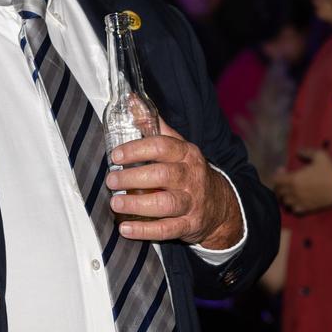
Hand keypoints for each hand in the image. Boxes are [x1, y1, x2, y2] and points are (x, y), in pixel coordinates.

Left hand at [106, 117, 241, 248]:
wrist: (219, 205)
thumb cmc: (189, 171)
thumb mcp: (177, 145)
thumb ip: (153, 125)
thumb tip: (131, 100)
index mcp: (186, 154)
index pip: (162, 146)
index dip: (137, 150)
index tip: (116, 156)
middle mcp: (190, 176)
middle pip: (163, 175)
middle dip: (134, 178)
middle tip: (111, 180)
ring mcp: (191, 202)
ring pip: (165, 204)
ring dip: (138, 204)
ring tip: (116, 203)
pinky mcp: (188, 224)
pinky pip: (167, 229)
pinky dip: (145, 231)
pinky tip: (126, 228)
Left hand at [272, 148, 331, 213]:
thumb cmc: (330, 171)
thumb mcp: (319, 155)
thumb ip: (306, 152)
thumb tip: (298, 153)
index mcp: (294, 179)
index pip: (276, 180)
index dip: (277, 174)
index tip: (284, 170)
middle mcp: (294, 192)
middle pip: (278, 192)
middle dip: (280, 185)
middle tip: (286, 180)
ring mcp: (300, 202)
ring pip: (284, 202)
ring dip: (285, 196)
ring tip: (290, 190)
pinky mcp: (307, 209)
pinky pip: (294, 210)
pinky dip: (292, 206)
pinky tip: (297, 200)